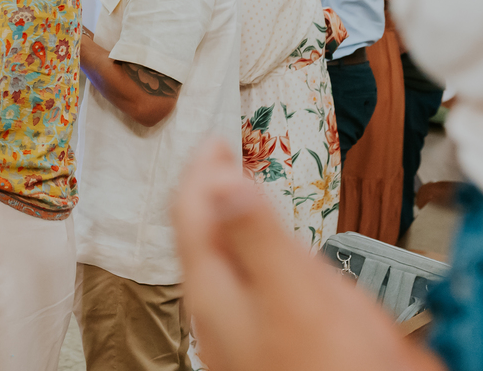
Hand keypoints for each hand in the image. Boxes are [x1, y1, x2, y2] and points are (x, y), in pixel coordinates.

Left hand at [173, 140, 444, 370]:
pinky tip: (270, 253)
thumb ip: (255, 236)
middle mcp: (218, 309)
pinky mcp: (268, 345)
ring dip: (228, 220)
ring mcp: (240, 330)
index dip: (199, 168)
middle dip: (209, 190)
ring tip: (240, 191)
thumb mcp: (292, 295)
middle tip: (223, 155)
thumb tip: (219, 180)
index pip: (190, 211)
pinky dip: (253, 252)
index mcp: (213, 288)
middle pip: (200, 234)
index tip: (214, 137)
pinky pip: (248, 285)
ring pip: (221, 261)